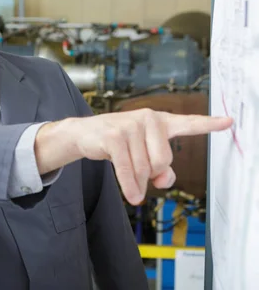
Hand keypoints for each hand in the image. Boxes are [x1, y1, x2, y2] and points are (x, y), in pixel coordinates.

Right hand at [34, 108, 232, 204]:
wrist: (85, 134)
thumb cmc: (118, 144)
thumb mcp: (142, 155)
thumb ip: (160, 169)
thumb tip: (163, 181)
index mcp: (160, 122)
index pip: (188, 123)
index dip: (209, 124)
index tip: (229, 122)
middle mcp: (148, 119)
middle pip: (163, 161)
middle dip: (151, 173)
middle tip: (139, 171)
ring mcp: (130, 125)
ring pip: (145, 169)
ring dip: (137, 182)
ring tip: (128, 179)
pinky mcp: (115, 136)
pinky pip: (127, 170)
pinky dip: (129, 186)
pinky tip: (132, 195)